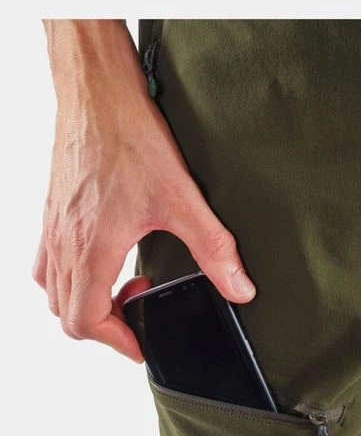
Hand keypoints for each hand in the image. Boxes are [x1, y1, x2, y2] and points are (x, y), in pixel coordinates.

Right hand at [33, 20, 256, 363]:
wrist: (98, 92)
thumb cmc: (129, 138)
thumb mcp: (182, 200)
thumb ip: (213, 250)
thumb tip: (239, 288)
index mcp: (91, 250)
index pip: (85, 321)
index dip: (115, 342)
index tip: (141, 343)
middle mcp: (65, 244)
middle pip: (67, 314)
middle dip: (105, 325)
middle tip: (139, 309)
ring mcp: (53, 229)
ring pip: (53, 291)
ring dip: (86, 302)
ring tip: (122, 285)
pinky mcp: (52, 213)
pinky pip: (46, 263)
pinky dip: (69, 277)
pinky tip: (100, 258)